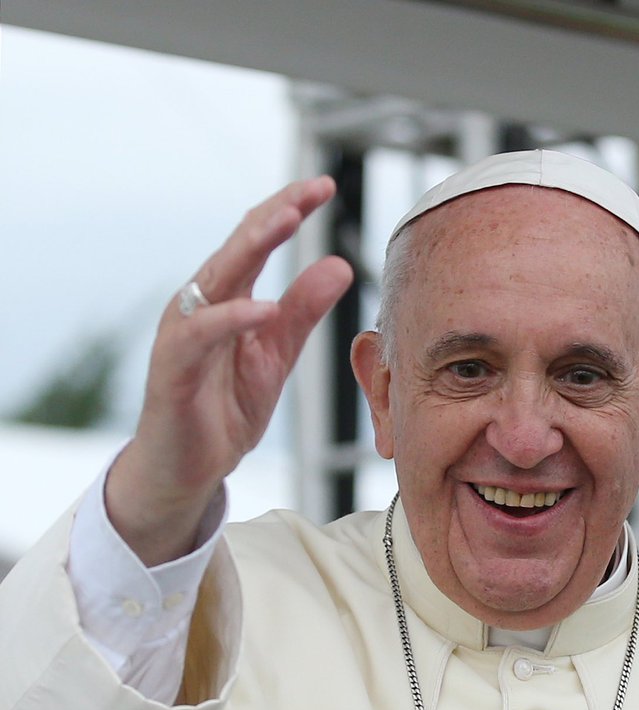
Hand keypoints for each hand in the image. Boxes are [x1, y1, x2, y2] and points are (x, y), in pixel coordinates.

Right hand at [106, 178, 352, 564]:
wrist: (189, 467)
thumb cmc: (224, 408)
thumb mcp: (277, 355)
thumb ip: (303, 311)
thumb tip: (338, 265)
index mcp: (227, 296)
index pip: (257, 239)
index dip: (288, 209)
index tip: (324, 187)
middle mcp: (201, 303)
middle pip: (237, 245)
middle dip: (274, 214)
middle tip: (311, 191)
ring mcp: (184, 332)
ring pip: (216, 278)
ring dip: (250, 247)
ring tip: (287, 223)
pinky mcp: (173, 367)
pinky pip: (200, 335)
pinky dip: (232, 319)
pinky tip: (263, 309)